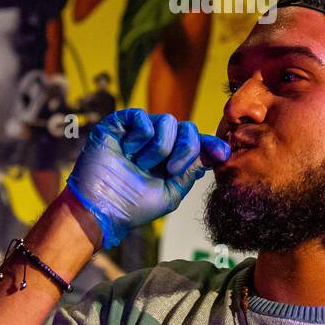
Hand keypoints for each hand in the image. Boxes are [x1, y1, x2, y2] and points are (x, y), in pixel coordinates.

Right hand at [65, 109, 229, 249]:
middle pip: (187, 128)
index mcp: (170, 159)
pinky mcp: (119, 124)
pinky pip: (141, 117)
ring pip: (167, 121)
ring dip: (158, 148)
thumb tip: (207, 156)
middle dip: (185, 149)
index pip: (196, 144)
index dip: (211, 145)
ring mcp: (138, 132)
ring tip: (140, 164)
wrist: (101, 208)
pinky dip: (140, 137)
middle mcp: (156, 143)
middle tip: (170, 169)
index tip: (223, 153)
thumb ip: (189, 173)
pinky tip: (127, 151)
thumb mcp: (170, 194)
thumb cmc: (132, 206)